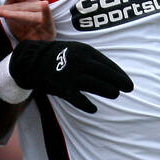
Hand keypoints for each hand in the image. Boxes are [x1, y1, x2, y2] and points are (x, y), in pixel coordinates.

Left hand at [0, 0, 54, 40]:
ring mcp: (43, 17)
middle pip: (21, 6)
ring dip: (16, 14)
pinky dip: (46, 12)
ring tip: (4, 14)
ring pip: (29, 14)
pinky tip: (44, 5)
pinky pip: (47, 19)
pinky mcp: (49, 27)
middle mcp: (37, 6)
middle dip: (7, 8)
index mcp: (30, 0)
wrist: (36, 45)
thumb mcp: (14, 10)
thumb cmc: (25, 25)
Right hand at [9, 39, 133, 113]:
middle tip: (129, 88)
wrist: (31, 60)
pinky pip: (76, 98)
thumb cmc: (58, 56)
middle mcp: (78, 61)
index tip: (127, 82)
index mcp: (84, 51)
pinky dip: (86, 104)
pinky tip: (93, 109)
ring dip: (107, 90)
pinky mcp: (60, 87)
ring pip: (93, 84)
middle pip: (103, 73)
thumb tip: (112, 72)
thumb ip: (92, 59)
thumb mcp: (76, 50)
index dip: (119, 73)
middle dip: (118, 81)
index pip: (106, 63)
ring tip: (115, 94)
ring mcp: (69, 74)